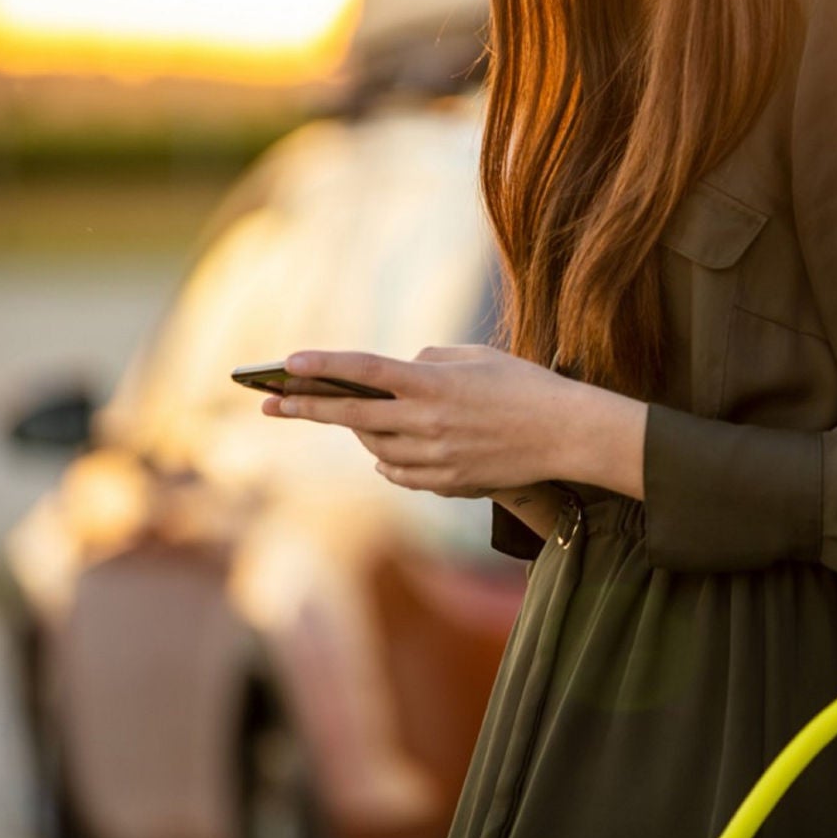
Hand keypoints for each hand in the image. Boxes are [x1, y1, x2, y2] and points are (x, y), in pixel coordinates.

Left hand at [261, 345, 645, 499]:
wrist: (565, 433)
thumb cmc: (525, 386)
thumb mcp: (477, 357)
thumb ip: (430, 360)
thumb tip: (398, 371)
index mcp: (433, 382)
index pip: (365, 370)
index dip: (324, 365)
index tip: (288, 363)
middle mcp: (426, 420)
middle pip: (352, 414)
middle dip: (306, 407)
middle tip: (271, 404)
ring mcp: (434, 455)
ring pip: (374, 447)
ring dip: (359, 432)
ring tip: (346, 419)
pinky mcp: (446, 480)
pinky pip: (399, 473)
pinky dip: (387, 461)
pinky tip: (384, 452)